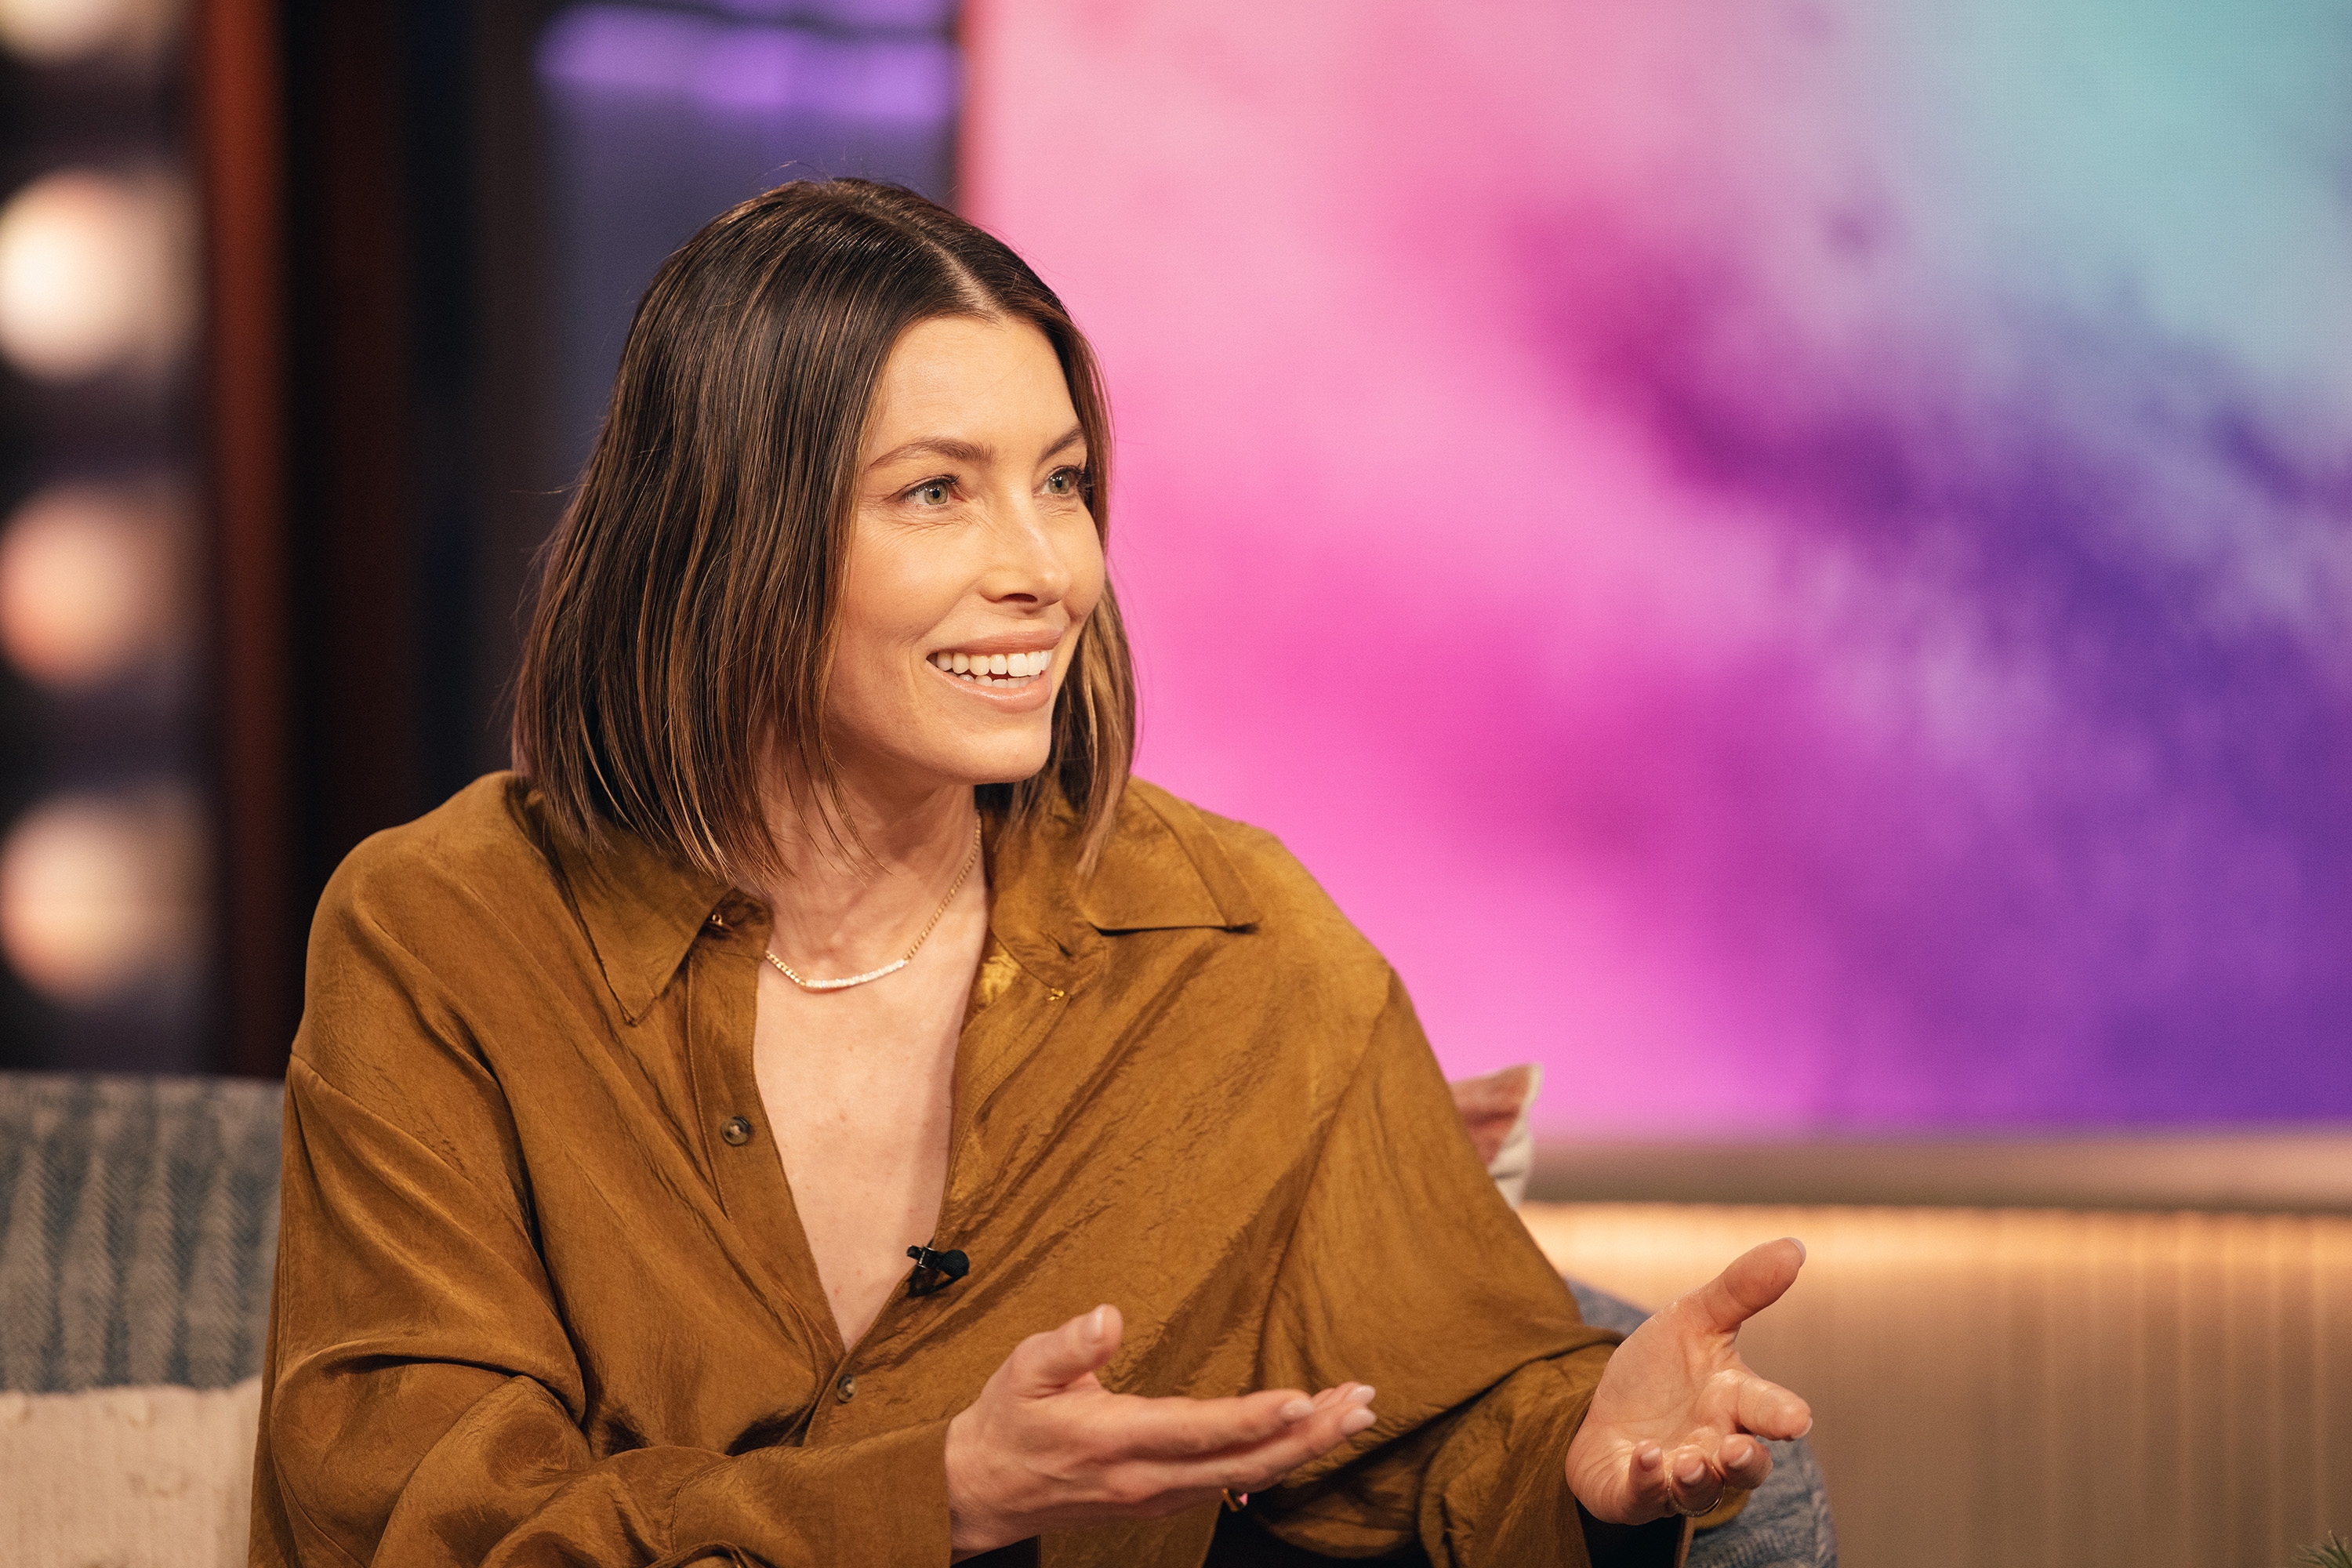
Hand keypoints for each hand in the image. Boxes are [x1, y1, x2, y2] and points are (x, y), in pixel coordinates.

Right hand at [943, 1304, 1375, 1557]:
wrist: (984, 1491)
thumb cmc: (1009, 1420)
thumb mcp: (1022, 1370)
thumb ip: (1068, 1346)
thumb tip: (1108, 1316)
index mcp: (1115, 1440)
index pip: (1198, 1431)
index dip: (1254, 1419)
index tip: (1305, 1400)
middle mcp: (1147, 1478)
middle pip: (1244, 1465)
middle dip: (1310, 1437)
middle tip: (1363, 1404)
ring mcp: (1159, 1496)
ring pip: (1247, 1477)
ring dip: (1305, 1448)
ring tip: (1355, 1414)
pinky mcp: (1163, 1500)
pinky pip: (1233, 1484)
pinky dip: (1278, 1461)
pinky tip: (1307, 1438)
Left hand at [1564, 1238, 1813, 1524]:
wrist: (1602, 1409)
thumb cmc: (1662, 1370)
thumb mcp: (1694, 1319)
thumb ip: (1741, 1289)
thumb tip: (1795, 1246)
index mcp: (1735, 1402)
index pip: (1768, 1411)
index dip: (1783, 1416)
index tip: (1797, 1419)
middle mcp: (1714, 1446)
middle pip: (1744, 1466)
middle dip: (1744, 1463)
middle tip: (1735, 1450)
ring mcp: (1677, 1475)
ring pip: (1700, 1492)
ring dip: (1697, 1478)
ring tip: (1688, 1460)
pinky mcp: (1635, 1494)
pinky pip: (1645, 1497)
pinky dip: (1647, 1481)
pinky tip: (1644, 1457)